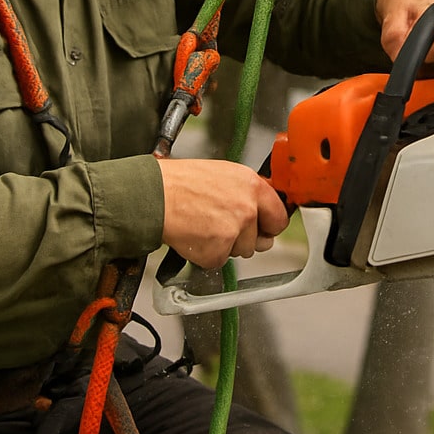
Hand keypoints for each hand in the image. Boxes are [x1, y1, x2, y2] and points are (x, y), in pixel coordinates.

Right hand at [158, 159, 288, 269]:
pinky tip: (196, 236)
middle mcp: (247, 208)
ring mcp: (234, 231)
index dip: (270, 225)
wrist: (154, 195)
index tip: (265, 228)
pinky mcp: (217, 251)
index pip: (280, 217)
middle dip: (247, 239)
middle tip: (225, 227)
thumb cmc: (182, 183)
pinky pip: (219, 260)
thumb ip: (247, 192)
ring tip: (204, 225)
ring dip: (225, 245)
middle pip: (262, 240)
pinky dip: (207, 254)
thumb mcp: (223, 174)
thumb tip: (262, 209)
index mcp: (252, 186)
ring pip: (241, 251)